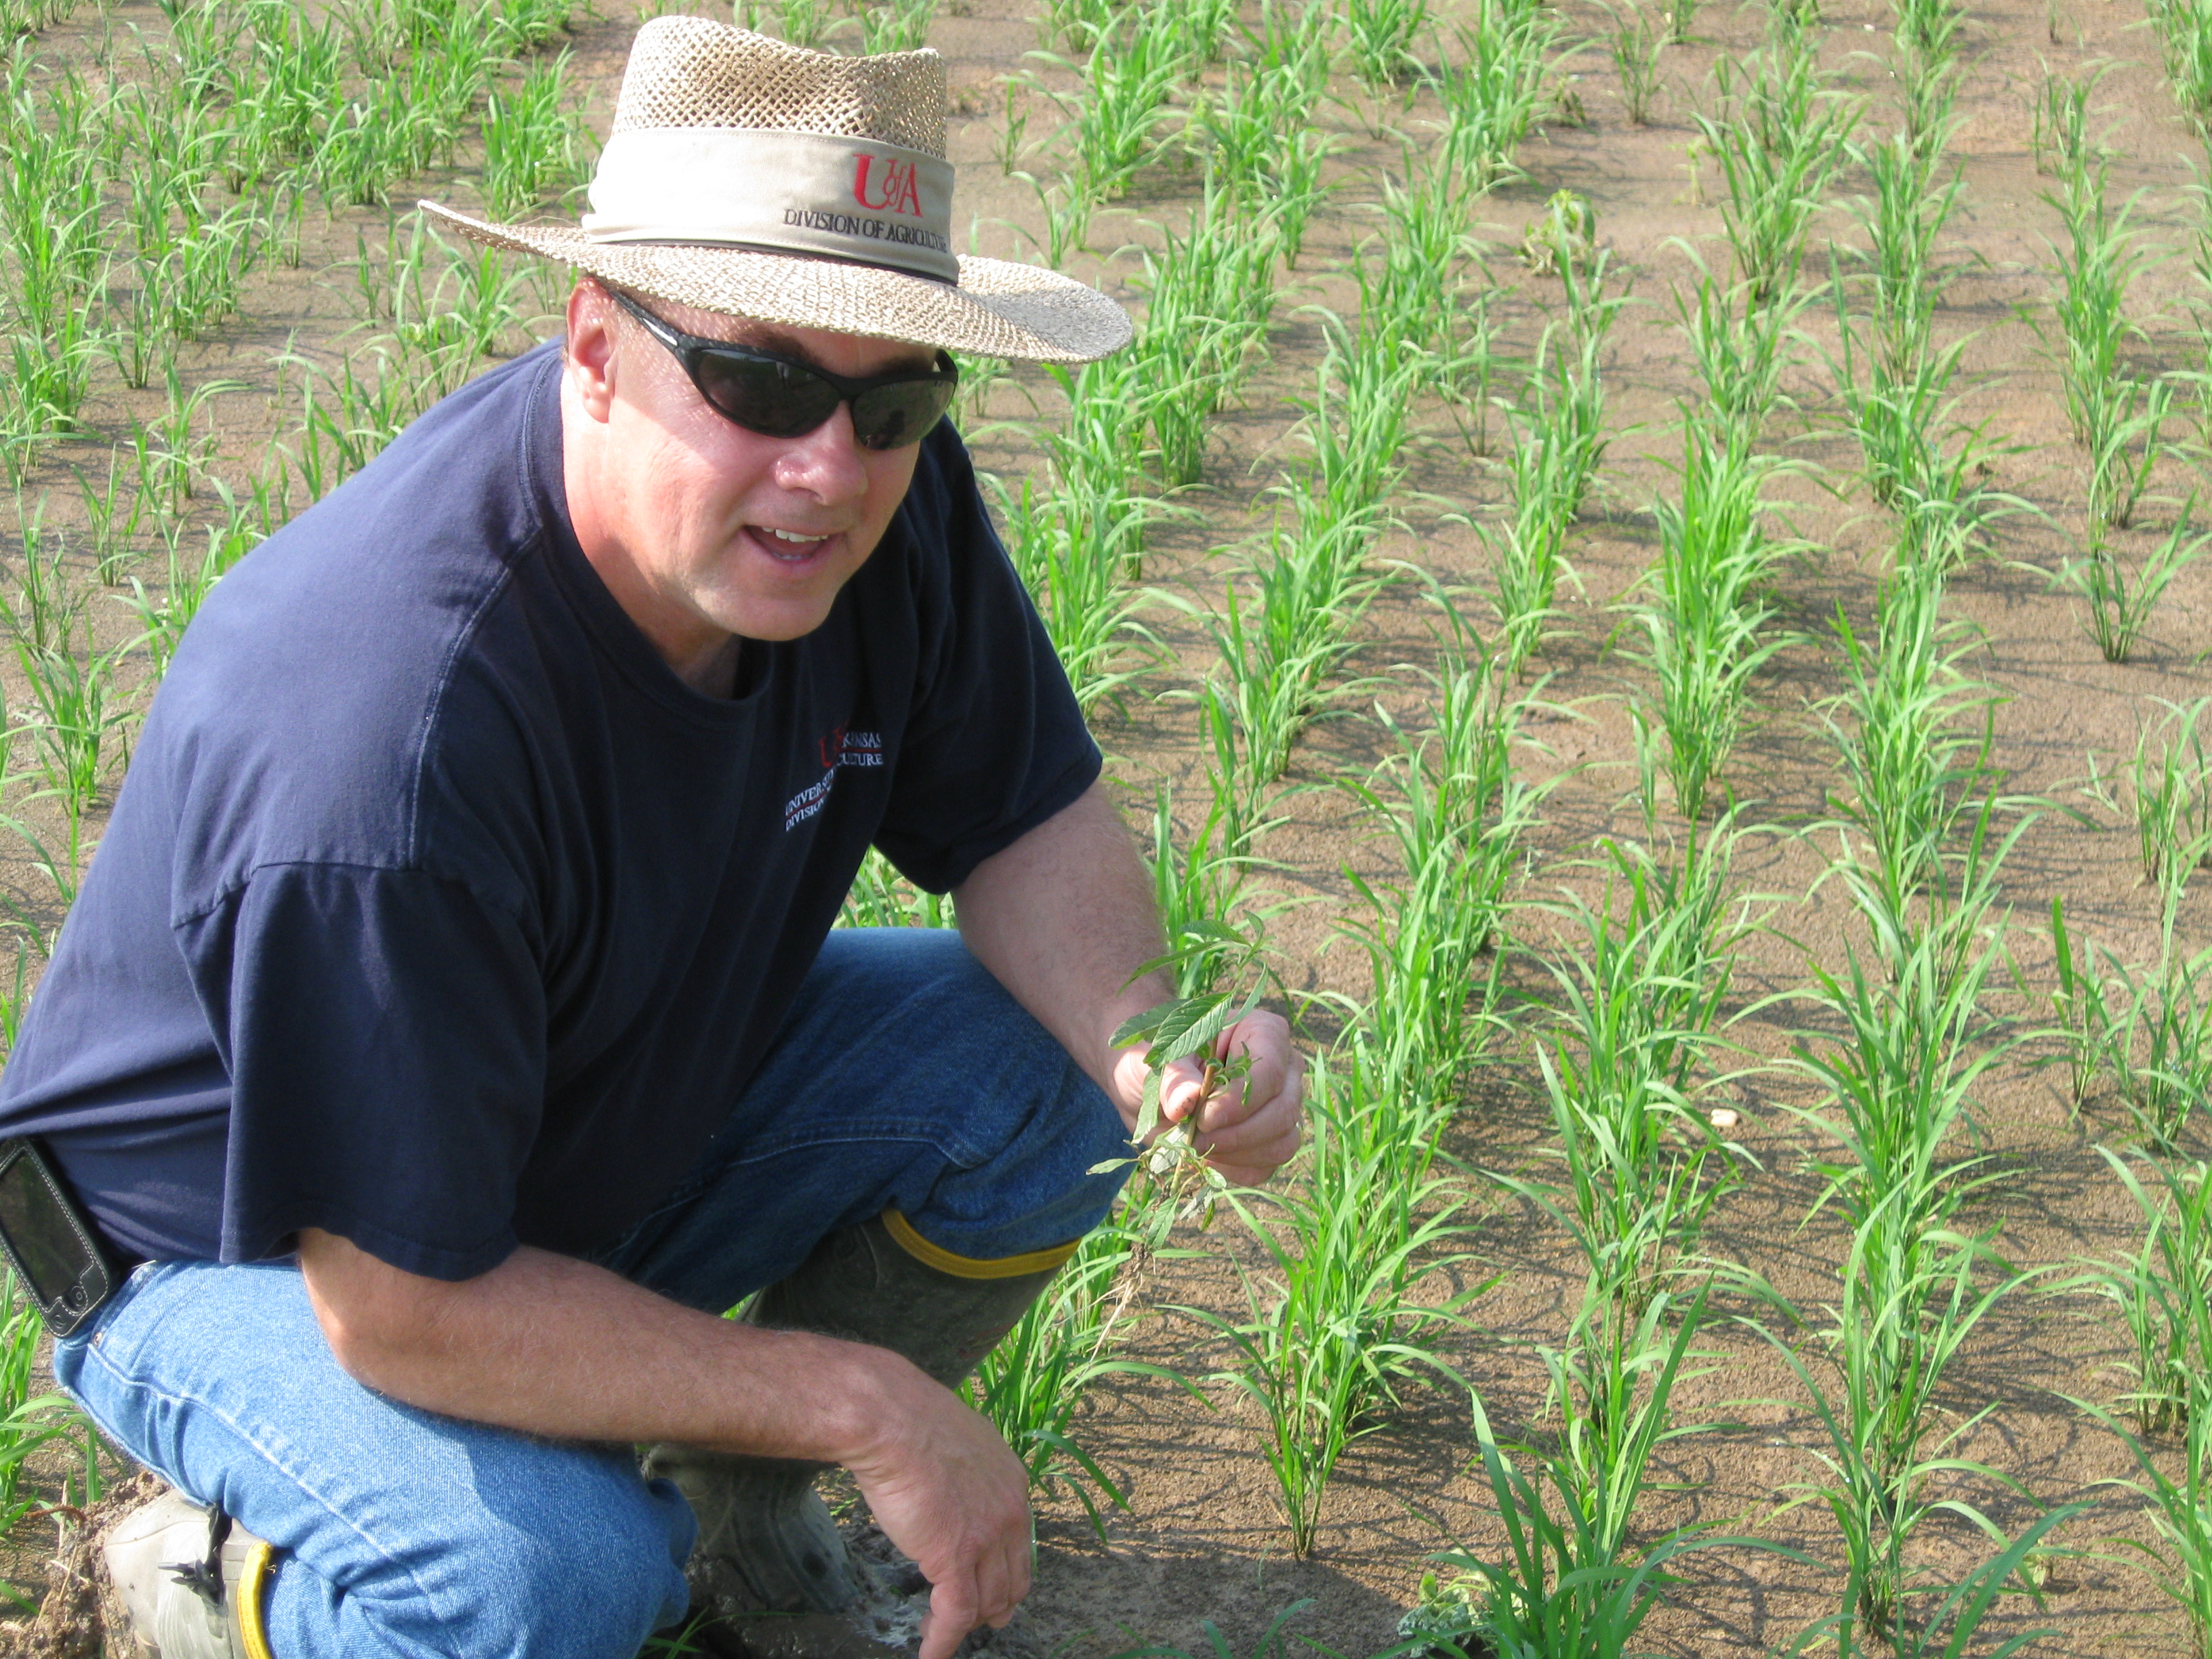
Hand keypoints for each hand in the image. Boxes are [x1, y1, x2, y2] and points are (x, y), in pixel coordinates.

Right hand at [841, 1359, 1033, 1658]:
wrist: (891, 1419)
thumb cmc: (909, 1420)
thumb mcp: (955, 1441)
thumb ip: (962, 1470)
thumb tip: (947, 1484)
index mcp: (1012, 1482)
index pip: (1018, 1541)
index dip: (1005, 1568)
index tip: (992, 1581)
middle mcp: (1009, 1512)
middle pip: (1011, 1577)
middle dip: (997, 1603)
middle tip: (982, 1617)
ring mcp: (985, 1538)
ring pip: (988, 1600)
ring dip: (969, 1623)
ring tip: (947, 1634)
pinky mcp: (955, 1559)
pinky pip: (956, 1616)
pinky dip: (943, 1642)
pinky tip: (931, 1655)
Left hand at [1112, 1010, 1304, 1185]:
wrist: (1145, 1085)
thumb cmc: (1154, 1059)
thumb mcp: (1153, 1059)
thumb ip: (1171, 1077)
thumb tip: (1187, 1101)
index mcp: (1262, 1031)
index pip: (1269, 1070)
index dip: (1238, 1102)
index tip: (1203, 1118)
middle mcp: (1283, 1067)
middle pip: (1283, 1110)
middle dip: (1237, 1133)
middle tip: (1194, 1137)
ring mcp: (1282, 1105)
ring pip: (1282, 1142)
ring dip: (1237, 1154)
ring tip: (1196, 1145)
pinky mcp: (1270, 1139)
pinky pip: (1267, 1166)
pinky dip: (1234, 1169)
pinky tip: (1206, 1155)